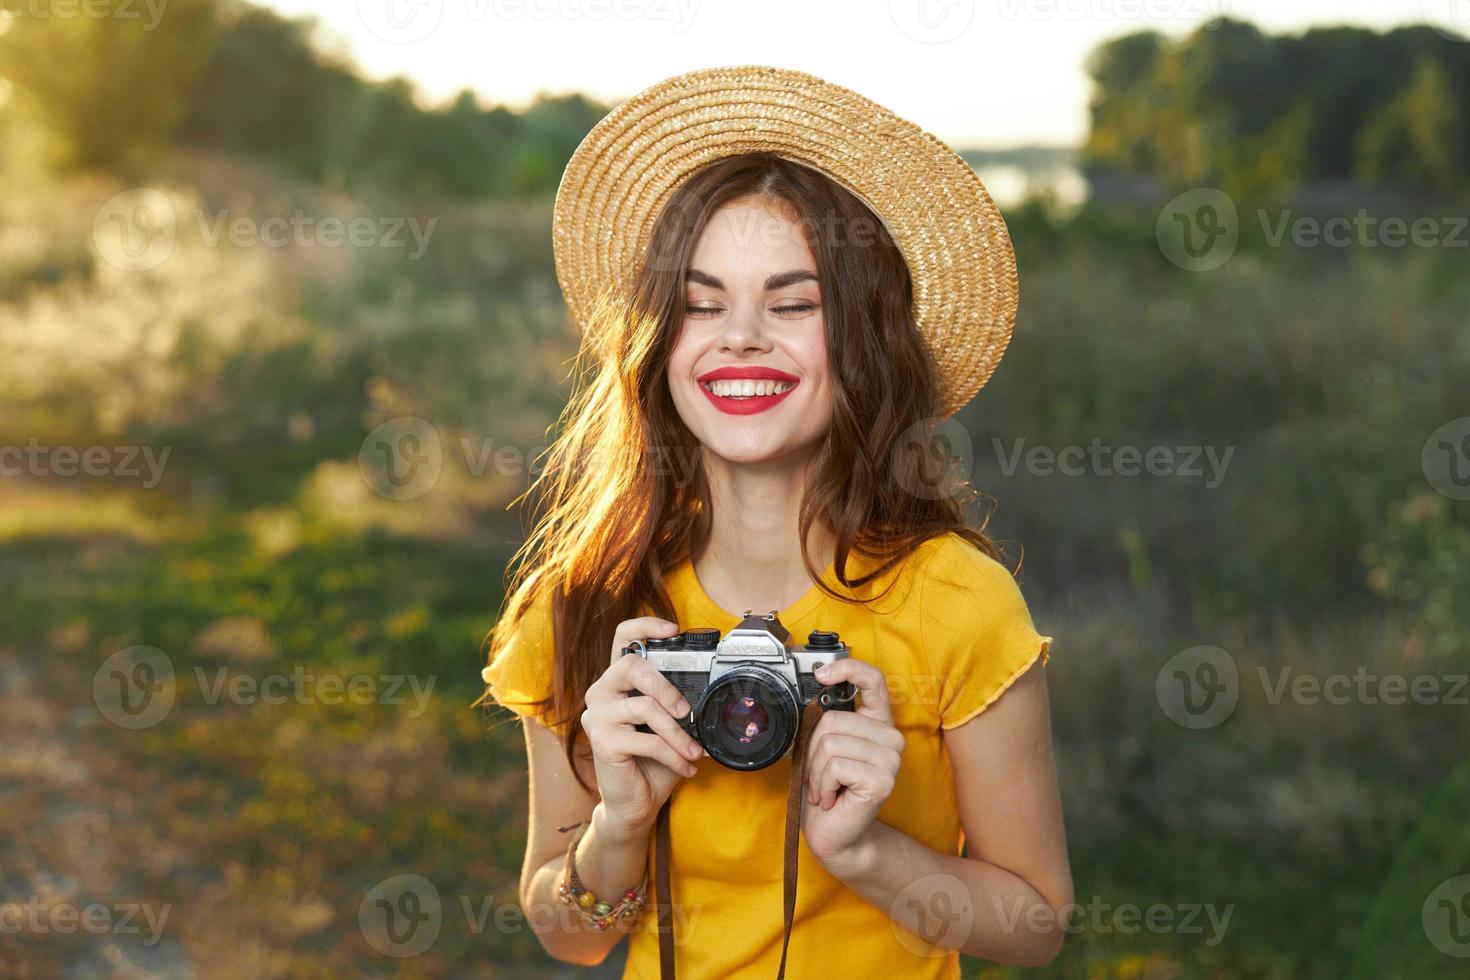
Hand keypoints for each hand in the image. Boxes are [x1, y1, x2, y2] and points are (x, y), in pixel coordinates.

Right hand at [580, 617, 704, 841]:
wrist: (634, 802)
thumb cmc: (651, 761)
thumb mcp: (668, 726)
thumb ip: (676, 703)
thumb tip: (708, 691)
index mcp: (618, 681)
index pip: (622, 638)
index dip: (645, 626)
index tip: (673, 629)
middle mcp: (601, 692)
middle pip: (632, 665)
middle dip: (667, 687)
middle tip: (686, 710)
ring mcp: (596, 715)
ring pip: (644, 707)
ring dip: (677, 733)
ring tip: (693, 751)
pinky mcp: (601, 741)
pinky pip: (646, 740)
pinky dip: (673, 754)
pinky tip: (685, 767)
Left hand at [800, 657, 904, 876]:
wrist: (838, 835)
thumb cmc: (829, 792)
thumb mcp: (824, 750)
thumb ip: (826, 724)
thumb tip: (812, 698)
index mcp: (876, 723)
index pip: (873, 680)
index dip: (848, 669)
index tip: (822, 674)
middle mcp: (890, 738)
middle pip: (832, 719)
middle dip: (812, 749)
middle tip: (820, 774)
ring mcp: (890, 759)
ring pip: (830, 743)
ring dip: (816, 771)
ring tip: (825, 788)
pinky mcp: (882, 780)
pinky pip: (835, 766)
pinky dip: (822, 785)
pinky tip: (832, 798)